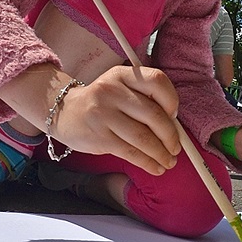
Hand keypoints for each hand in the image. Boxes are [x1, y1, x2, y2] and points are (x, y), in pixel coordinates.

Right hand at [55, 65, 181, 174]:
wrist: (65, 112)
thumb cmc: (102, 103)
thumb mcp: (120, 88)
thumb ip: (145, 99)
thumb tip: (174, 127)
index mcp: (122, 74)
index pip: (157, 81)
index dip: (171, 100)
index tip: (174, 116)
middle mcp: (112, 91)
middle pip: (154, 115)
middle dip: (171, 136)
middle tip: (176, 147)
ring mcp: (104, 114)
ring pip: (144, 137)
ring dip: (161, 153)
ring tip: (169, 161)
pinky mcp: (99, 137)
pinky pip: (131, 152)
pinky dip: (147, 163)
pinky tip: (155, 167)